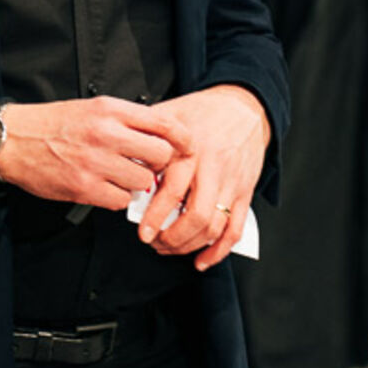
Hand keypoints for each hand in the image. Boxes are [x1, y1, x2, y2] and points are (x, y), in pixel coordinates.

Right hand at [0, 97, 191, 210]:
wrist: (15, 140)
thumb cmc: (55, 124)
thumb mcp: (94, 108)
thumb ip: (127, 121)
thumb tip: (162, 136)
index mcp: (111, 110)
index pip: (164, 123)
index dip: (183, 139)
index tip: (188, 148)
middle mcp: (106, 134)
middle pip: (161, 155)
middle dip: (160, 165)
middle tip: (149, 167)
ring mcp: (95, 162)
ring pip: (143, 182)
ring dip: (137, 185)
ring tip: (121, 177)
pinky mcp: (84, 187)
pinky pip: (120, 201)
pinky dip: (117, 198)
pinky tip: (105, 188)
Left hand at [138, 85, 270, 271]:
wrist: (243, 107)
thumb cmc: (202, 112)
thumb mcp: (170, 115)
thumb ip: (147, 137)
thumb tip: (122, 158)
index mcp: (191, 149)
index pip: (174, 189)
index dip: (157, 216)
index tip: (143, 231)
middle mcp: (213, 167)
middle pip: (196, 214)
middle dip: (173, 237)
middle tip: (155, 242)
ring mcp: (231, 182)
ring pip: (214, 226)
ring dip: (190, 245)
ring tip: (170, 247)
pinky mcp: (245, 193)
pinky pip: (235, 228)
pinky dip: (219, 250)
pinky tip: (202, 260)